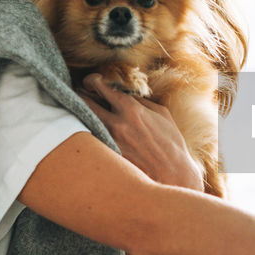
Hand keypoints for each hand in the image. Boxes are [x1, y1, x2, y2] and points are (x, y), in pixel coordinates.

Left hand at [79, 73, 204, 190]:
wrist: (174, 174)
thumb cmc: (171, 143)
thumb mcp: (162, 114)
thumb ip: (140, 101)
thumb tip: (124, 93)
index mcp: (132, 110)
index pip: (100, 86)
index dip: (92, 80)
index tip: (92, 82)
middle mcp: (117, 124)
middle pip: (84, 101)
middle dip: (81, 95)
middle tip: (82, 95)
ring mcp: (110, 141)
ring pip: (82, 120)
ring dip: (82, 114)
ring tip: (87, 113)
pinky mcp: (108, 156)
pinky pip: (90, 138)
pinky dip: (88, 132)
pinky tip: (93, 132)